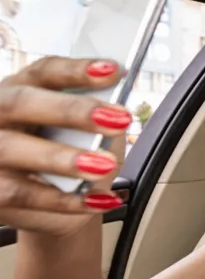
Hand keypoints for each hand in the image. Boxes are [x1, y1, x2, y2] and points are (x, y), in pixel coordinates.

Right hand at [0, 56, 128, 238]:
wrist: (50, 208)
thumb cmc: (68, 156)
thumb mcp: (84, 133)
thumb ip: (96, 117)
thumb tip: (116, 110)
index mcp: (19, 90)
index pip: (43, 72)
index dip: (76, 70)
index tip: (113, 71)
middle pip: (20, 102)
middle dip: (70, 110)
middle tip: (117, 120)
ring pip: (12, 149)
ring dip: (62, 157)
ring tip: (104, 165)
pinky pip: (19, 194)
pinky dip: (62, 200)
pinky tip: (97, 200)